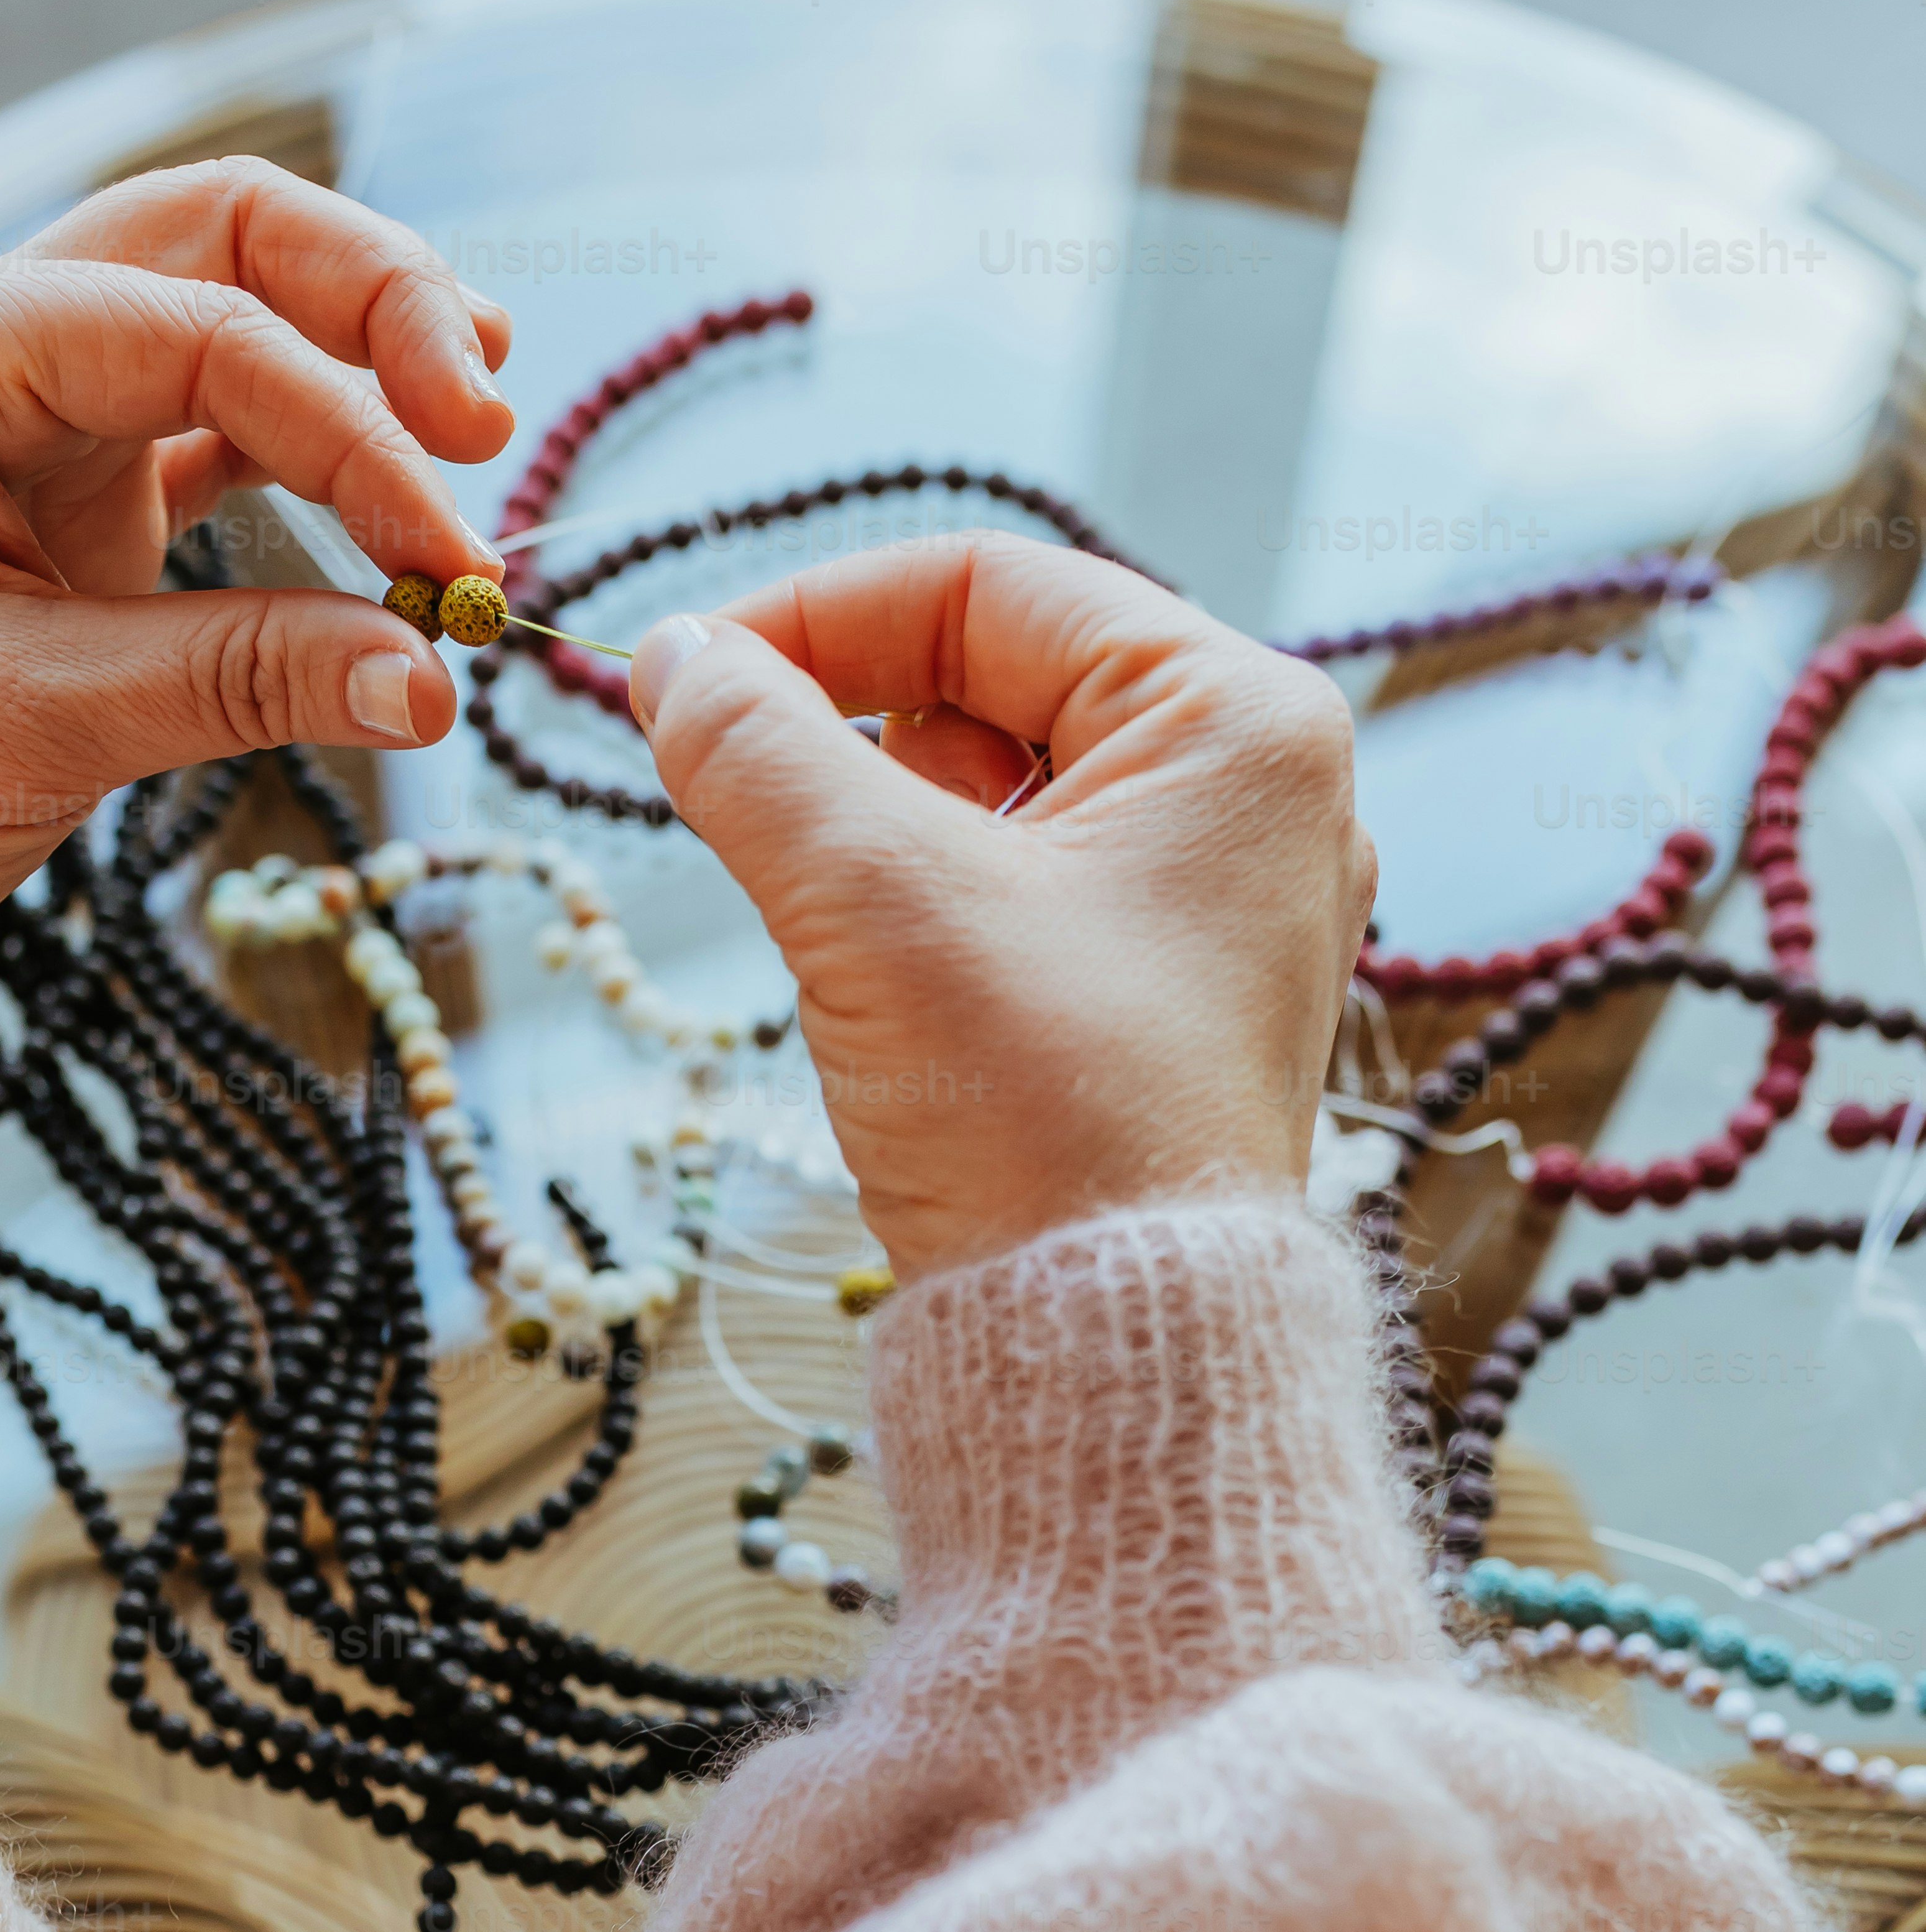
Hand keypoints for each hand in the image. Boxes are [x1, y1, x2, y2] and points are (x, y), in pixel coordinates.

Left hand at [0, 159, 511, 1221]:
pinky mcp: (85, 497)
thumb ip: (243, 681)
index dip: (350, 432)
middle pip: (231, 243)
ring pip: (243, 314)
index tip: (448, 557)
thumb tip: (436, 680)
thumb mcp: (34, 722)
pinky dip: (326, 455)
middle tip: (488, 418)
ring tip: (480, 434)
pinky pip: (231, 433)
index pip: (199, 332)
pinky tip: (411, 485)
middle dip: (377, 310)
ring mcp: (40, 408)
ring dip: (366, 365)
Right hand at [626, 533, 1372, 1282]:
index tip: (690, 680)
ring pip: (1001, 795)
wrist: (1115, 1346)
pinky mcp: (1174, 996)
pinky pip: (1024, 895)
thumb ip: (757, 750)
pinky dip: (932, 917)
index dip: (818, 614)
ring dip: (886, 842)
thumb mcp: (869, 899)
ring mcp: (1223, 903)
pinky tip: (898, 998)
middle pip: (1000, 680)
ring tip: (850, 941)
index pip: (991, 585)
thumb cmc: (1038, 1119)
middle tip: (744, 807)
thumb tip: (671, 660)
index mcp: (1237, 721)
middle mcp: (1259, 794)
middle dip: (854, 741)